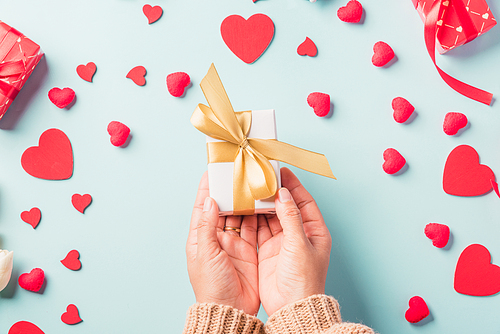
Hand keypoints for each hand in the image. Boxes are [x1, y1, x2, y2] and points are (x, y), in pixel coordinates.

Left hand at [186, 172, 259, 314]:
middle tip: (238, 174)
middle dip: (229, 191)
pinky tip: (262, 203)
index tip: (212, 171)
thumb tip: (210, 201)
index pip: (202, 207)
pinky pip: (254, 227)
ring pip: (240, 215)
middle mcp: (217, 238)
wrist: (231, 310)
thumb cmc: (211, 286)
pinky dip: (258, 215)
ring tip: (252, 185)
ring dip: (244, 201)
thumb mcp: (205, 253)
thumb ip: (207, 226)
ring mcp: (234, 244)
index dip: (206, 189)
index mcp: (201, 238)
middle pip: (222, 208)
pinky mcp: (249, 250)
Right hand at [257, 167, 331, 315]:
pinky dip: (253, 219)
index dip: (294, 185)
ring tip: (252, 189)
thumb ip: (290, 217)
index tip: (282, 172)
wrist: (291, 307)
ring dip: (262, 204)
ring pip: (271, 217)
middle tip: (262, 178)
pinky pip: (259, 229)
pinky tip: (246, 208)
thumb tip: (283, 194)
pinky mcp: (268, 250)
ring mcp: (282, 242)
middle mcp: (298, 234)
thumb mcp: (299, 243)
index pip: (304, 201)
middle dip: (275, 192)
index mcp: (314, 231)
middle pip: (286, 206)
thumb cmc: (304, 279)